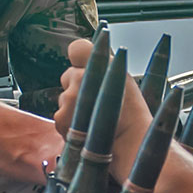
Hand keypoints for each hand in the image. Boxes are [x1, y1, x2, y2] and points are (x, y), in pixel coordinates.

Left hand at [56, 37, 151, 178]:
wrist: (129, 144)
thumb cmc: (131, 112)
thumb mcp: (123, 77)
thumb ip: (105, 62)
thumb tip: (88, 51)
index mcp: (98, 64)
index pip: (77, 47)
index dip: (81, 55)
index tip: (86, 62)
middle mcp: (80, 78)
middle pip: (69, 75)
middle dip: (78, 85)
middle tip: (97, 99)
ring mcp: (69, 99)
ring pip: (65, 97)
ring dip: (75, 105)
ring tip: (94, 116)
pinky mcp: (61, 118)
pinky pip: (61, 114)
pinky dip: (70, 121)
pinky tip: (87, 126)